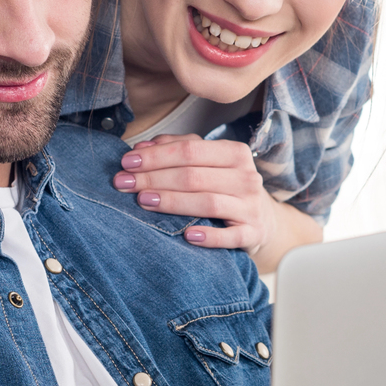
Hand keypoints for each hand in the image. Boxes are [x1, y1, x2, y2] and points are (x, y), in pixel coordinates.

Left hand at [113, 135, 275, 252]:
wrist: (262, 220)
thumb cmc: (225, 188)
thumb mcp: (207, 163)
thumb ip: (176, 150)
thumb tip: (141, 148)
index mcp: (235, 153)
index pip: (190, 149)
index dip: (156, 156)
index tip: (126, 162)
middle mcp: (246, 177)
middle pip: (193, 176)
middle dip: (154, 178)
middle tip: (123, 183)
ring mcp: (251, 206)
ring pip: (207, 203)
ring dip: (172, 202)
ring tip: (143, 201)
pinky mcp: (252, 233)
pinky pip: (230, 236)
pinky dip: (210, 237)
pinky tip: (187, 236)